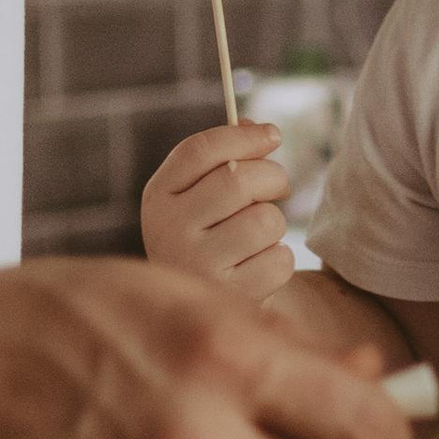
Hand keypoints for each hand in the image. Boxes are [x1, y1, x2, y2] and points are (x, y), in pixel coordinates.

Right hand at [140, 123, 294, 301]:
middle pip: (238, 179)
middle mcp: (169, 229)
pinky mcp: (229, 296)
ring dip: (274, 224)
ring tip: (258, 236)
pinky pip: (279, 259)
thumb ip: (224, 157)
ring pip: (265, 220)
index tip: (272, 136)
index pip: (200, 150)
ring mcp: (197, 265)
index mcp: (159, 196)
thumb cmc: (207, 234)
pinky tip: (258, 266)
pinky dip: (279, 259)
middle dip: (272, 177)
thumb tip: (263, 131)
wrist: (197, 307)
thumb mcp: (199, 194)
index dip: (244, 137)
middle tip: (277, 187)